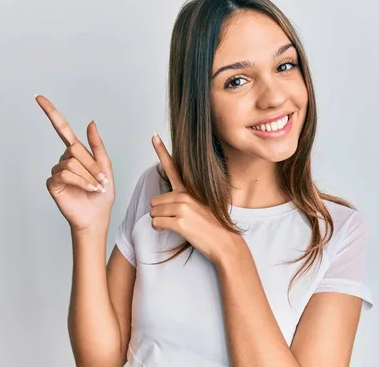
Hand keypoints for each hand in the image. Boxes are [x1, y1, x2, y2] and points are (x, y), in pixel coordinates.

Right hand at [35, 94, 114, 232]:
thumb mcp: (106, 166)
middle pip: (75, 149)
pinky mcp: (53, 183)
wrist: (97, 215)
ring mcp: (57, 171)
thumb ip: (97, 145)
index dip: (51, 113)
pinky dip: (80, 181)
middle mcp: (64, 159)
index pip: (61, 129)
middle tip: (102, 180)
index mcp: (77, 153)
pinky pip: (66, 173)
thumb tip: (90, 122)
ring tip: (95, 187)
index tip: (38, 97)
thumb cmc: (102, 194)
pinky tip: (88, 189)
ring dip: (88, 176)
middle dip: (92, 165)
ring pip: (72, 162)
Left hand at [149, 134, 234, 263]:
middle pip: (154, 201)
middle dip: (159, 212)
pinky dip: (160, 229)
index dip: (161, 150)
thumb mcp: (204, 204)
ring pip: (153, 213)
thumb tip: (168, 201)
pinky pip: (156, 223)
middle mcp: (185, 195)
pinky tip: (173, 230)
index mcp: (189, 189)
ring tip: (177, 225)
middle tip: (176, 219)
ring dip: (159, 221)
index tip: (153, 136)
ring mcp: (183, 208)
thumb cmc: (214, 226)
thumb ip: (186, 198)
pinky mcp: (180, 222)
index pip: (172, 166)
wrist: (225, 243)